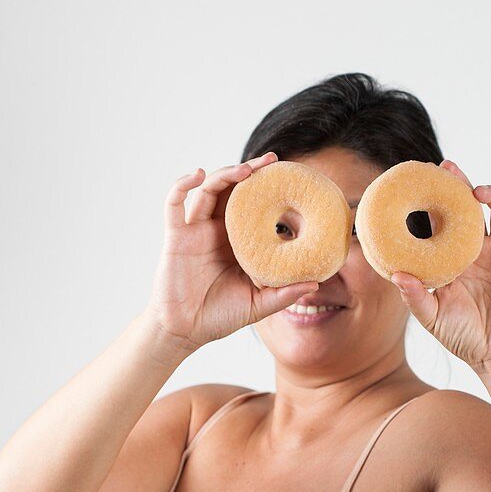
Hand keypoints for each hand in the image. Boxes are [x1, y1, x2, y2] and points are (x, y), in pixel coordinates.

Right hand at [143, 152, 318, 351]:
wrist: (186, 331)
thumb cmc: (219, 316)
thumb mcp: (259, 304)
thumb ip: (284, 293)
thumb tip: (316, 282)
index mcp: (238, 241)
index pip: (254, 206)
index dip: (269, 190)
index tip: (290, 178)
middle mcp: (217, 230)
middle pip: (232, 189)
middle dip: (250, 171)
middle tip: (272, 160)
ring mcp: (195, 230)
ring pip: (208, 190)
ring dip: (225, 174)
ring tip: (246, 170)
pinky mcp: (176, 236)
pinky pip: (174, 203)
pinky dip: (182, 184)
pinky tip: (197, 174)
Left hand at [390, 161, 490, 372]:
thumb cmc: (461, 336)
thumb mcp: (431, 317)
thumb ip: (415, 297)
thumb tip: (396, 275)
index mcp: (452, 258)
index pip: (441, 221)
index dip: (433, 200)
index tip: (420, 179)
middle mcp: (476, 249)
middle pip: (469, 208)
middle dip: (459, 185)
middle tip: (446, 167)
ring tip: (478, 190)